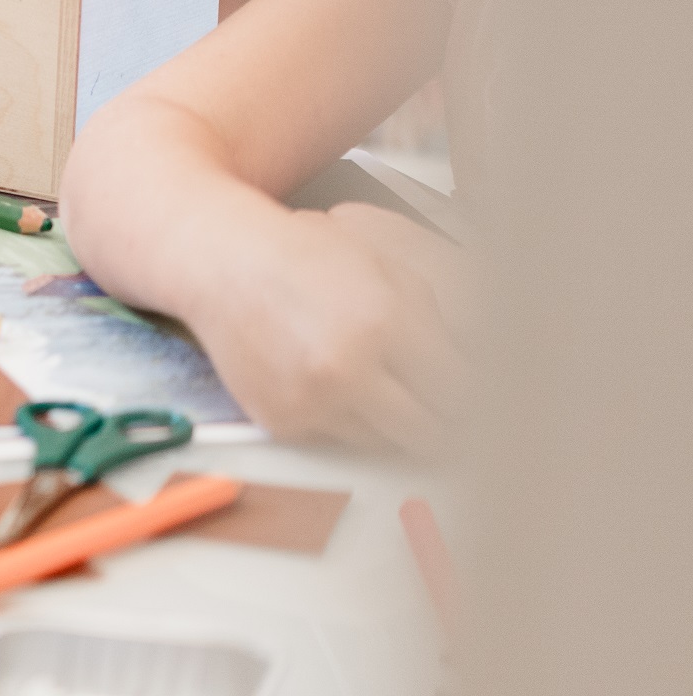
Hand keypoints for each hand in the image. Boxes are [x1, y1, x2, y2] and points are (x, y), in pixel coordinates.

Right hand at [192, 202, 470, 451]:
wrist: (222, 263)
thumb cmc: (301, 256)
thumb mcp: (387, 270)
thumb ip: (436, 327)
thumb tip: (473, 379)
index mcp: (383, 326)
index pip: (459, 393)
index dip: (474, 399)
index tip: (477, 401)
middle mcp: (347, 370)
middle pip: (429, 433)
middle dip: (445, 425)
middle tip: (446, 413)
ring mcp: (311, 400)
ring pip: (385, 443)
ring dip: (392, 422)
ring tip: (378, 384)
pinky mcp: (282, 420)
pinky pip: (335, 437)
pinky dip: (342, 418)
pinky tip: (329, 378)